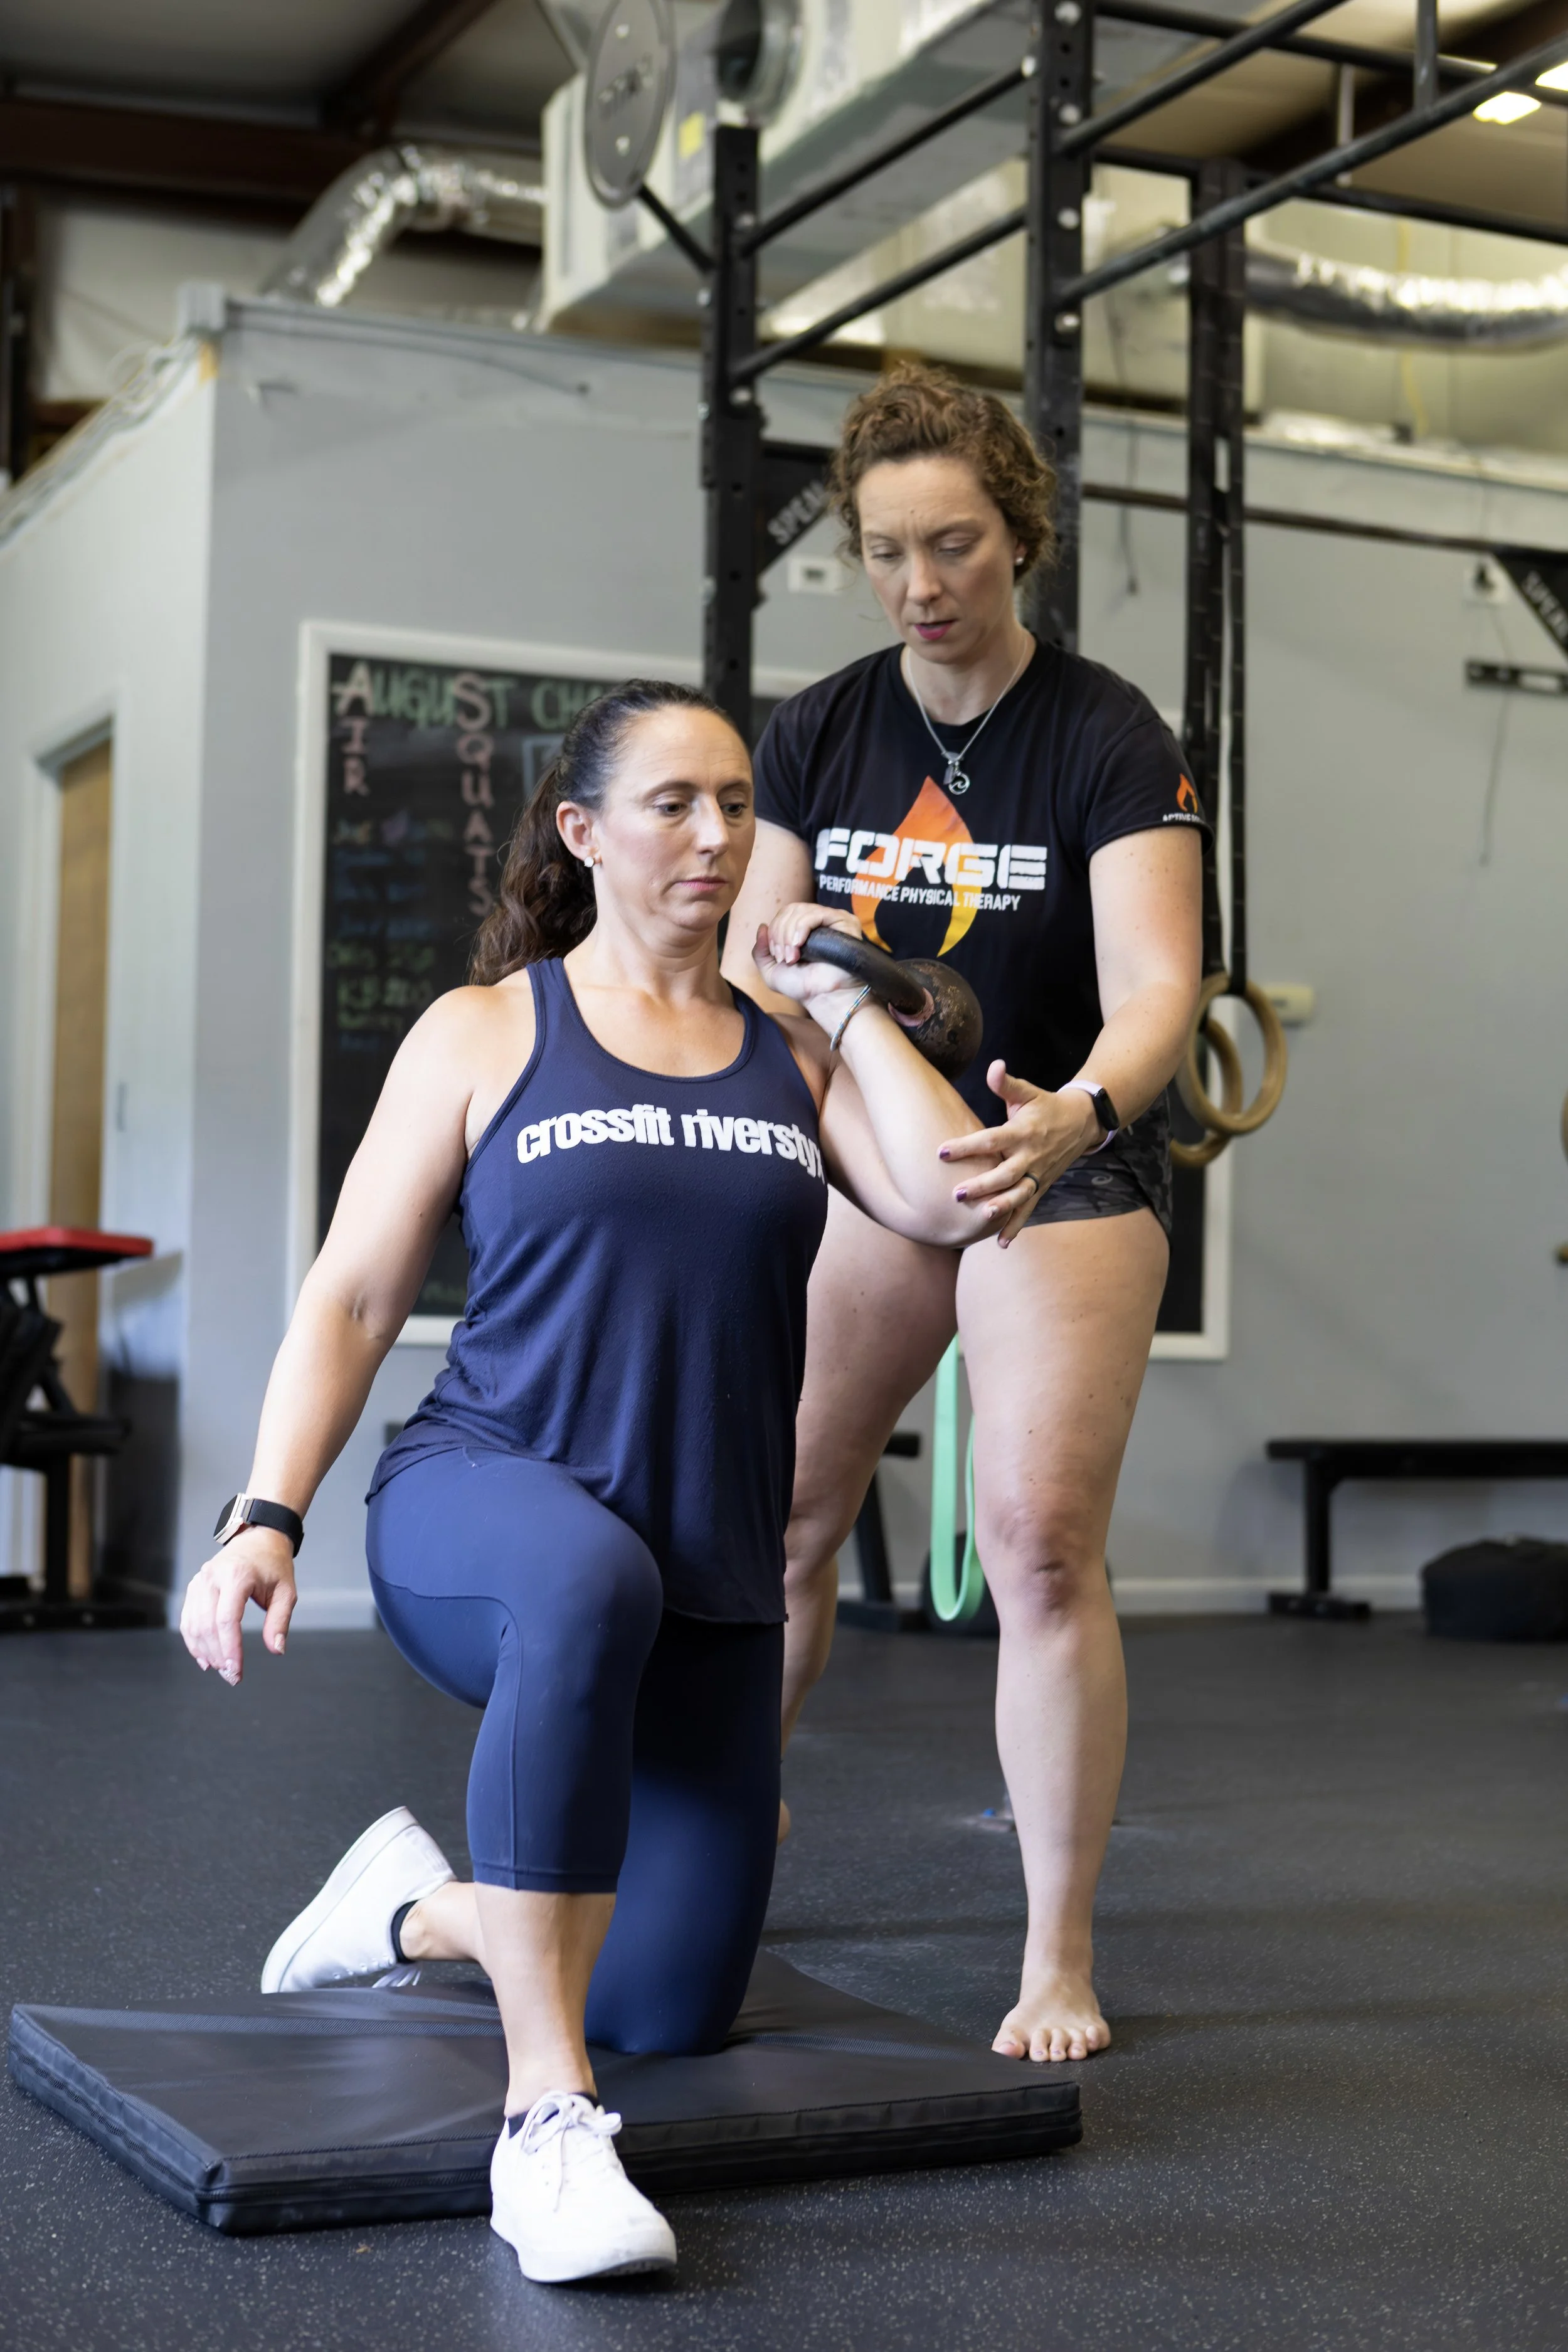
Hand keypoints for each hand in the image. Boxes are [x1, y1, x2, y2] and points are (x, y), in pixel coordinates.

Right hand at [180, 1528, 296, 1685]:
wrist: (258, 1538)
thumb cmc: (274, 1564)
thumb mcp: (286, 1591)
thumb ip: (279, 1621)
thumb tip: (276, 1650)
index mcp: (237, 1575)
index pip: (227, 1619)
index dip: (230, 1648)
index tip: (236, 1670)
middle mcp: (213, 1577)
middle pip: (207, 1624)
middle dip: (218, 1655)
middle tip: (231, 1676)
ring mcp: (200, 1581)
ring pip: (193, 1624)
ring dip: (204, 1651)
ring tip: (219, 1669)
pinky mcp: (194, 1587)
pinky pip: (188, 1618)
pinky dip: (193, 1640)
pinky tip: (204, 1657)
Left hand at [752, 909, 867, 1016]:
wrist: (823, 997)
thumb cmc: (802, 987)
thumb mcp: (771, 971)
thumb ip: (760, 950)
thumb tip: (762, 926)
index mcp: (803, 929)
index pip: (784, 914)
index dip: (775, 932)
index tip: (778, 957)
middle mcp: (818, 921)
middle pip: (790, 910)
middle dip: (780, 934)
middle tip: (785, 958)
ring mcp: (831, 919)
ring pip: (801, 911)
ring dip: (789, 934)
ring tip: (793, 957)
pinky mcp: (843, 921)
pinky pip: (816, 913)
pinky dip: (802, 927)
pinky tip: (800, 944)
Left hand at [938, 1062, 1101, 1246]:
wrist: (1082, 1123)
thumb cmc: (1045, 1106)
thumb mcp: (1027, 1093)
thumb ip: (1007, 1083)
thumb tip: (994, 1066)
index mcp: (1023, 1132)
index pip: (991, 1140)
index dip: (967, 1146)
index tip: (941, 1152)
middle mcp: (1031, 1156)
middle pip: (1005, 1173)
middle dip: (982, 1184)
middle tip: (957, 1194)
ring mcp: (1038, 1174)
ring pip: (1019, 1195)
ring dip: (1001, 1207)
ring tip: (982, 1217)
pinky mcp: (1041, 1187)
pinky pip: (1028, 1209)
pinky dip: (1016, 1226)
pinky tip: (1000, 1243)